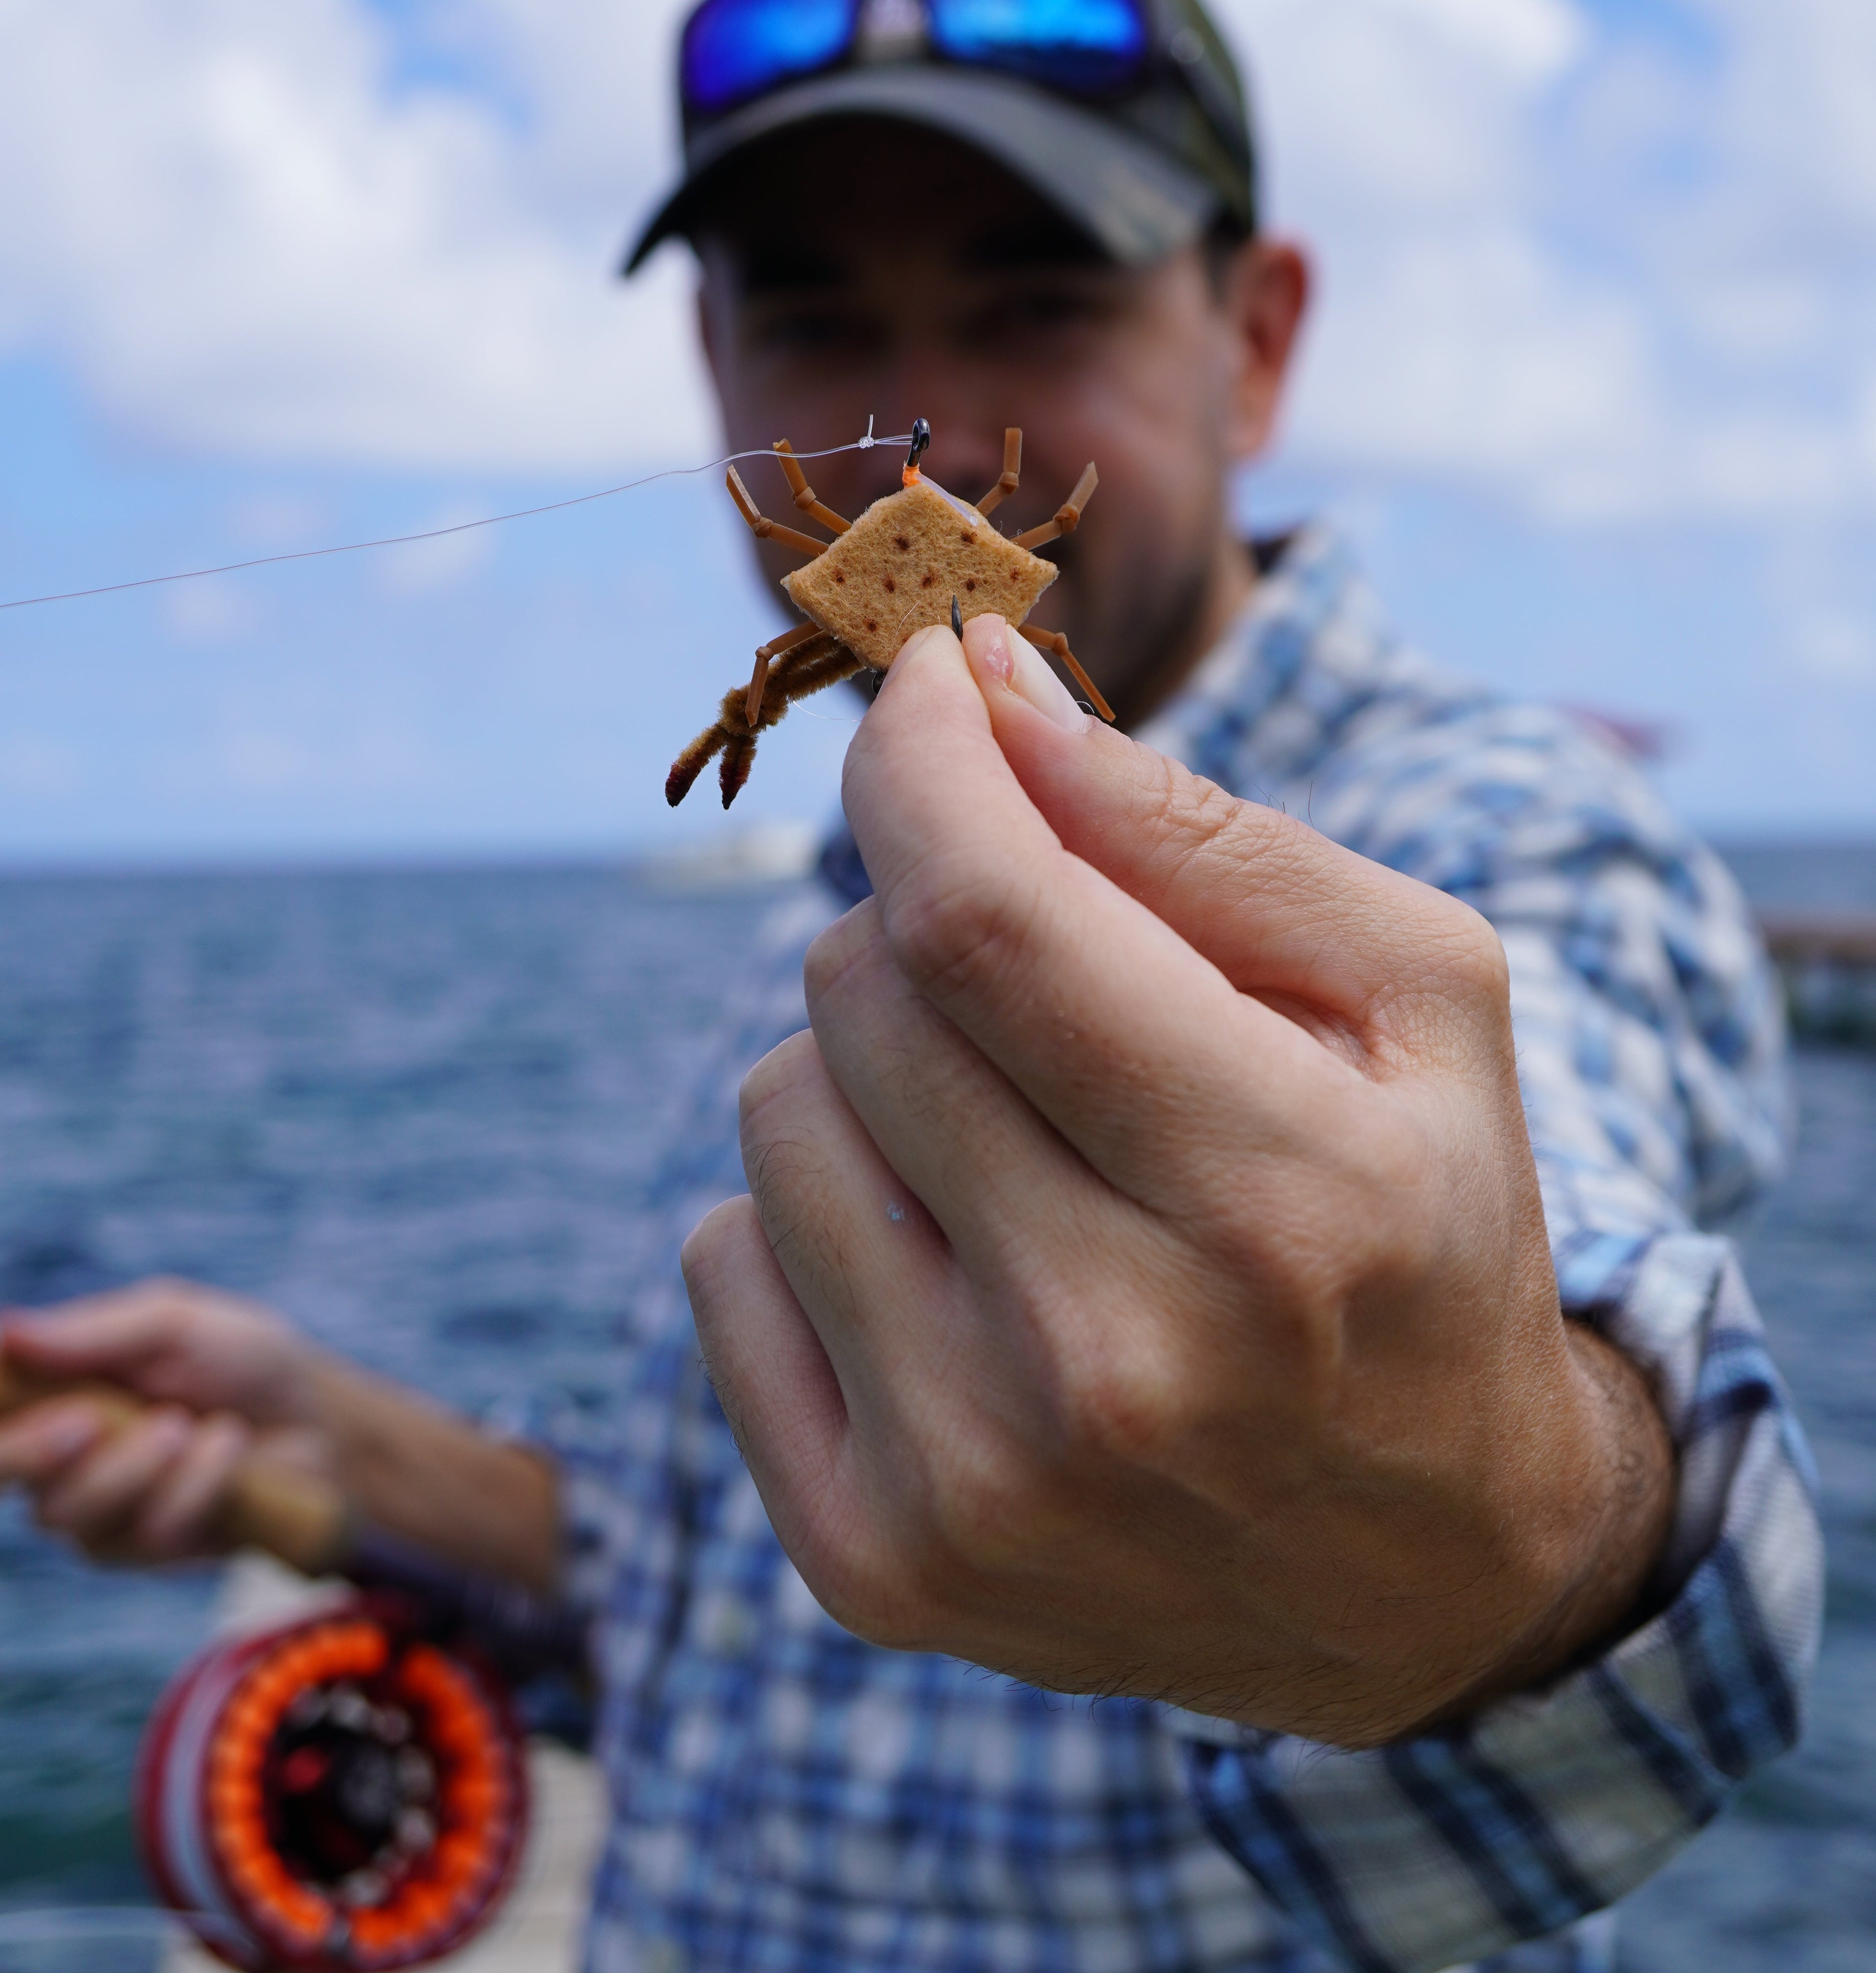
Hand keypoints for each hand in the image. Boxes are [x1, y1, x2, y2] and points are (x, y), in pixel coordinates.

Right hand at [0, 1280, 325, 1562]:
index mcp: (54, 1394)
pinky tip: (227, 1444)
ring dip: (137, 1464)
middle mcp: (60, 1460)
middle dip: (37, 1451)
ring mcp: (99, 1512)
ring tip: (187, 1423)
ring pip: (73, 1511)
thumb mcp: (176, 1323)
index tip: (16, 1395)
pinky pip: (149, 1530)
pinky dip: (196, 1483)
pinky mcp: (148, 1550)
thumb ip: (94, 1332)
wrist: (315, 1416)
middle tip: (87, 1419)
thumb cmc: (238, 1359)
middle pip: (4, 1472)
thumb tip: (5, 1331)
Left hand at [683, 616, 1673, 1745]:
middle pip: (864, 990)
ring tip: (1018, 1145)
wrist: (1426, 1570)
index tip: (924, 680)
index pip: (987, 915)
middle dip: (932, 917)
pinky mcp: (871, 1562)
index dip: (920, 757)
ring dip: (873, 1070)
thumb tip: (977, 687)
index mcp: (1277, 1194)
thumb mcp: (1412, 994)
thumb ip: (1197, 831)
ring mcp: (972, 1480)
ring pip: (775, 1107)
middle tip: (1048, 986)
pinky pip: (719, 1257)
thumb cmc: (1420, 1223)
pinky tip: (953, 1265)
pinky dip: (815, 1212)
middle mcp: (1110, 1358)